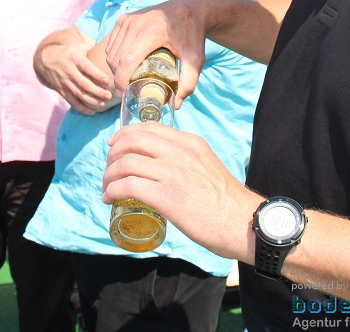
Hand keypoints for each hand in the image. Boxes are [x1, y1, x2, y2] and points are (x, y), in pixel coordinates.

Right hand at [34, 39, 113, 113]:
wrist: (44, 59)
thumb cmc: (67, 52)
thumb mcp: (77, 46)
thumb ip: (91, 48)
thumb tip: (109, 49)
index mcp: (74, 58)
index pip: (87, 67)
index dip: (97, 75)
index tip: (107, 81)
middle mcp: (69, 71)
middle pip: (84, 84)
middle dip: (98, 92)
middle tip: (109, 95)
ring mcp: (64, 81)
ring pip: (79, 94)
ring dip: (92, 101)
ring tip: (103, 104)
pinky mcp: (61, 90)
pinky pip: (71, 101)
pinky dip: (82, 108)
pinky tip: (92, 112)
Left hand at [101, 122, 259, 262]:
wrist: (242, 222)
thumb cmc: (226, 201)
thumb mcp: (206, 166)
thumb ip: (187, 162)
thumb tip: (164, 171)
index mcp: (190, 142)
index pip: (149, 128)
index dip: (125, 134)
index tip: (114, 146)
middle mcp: (180, 152)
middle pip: (132, 141)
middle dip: (113, 154)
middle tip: (108, 170)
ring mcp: (173, 173)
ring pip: (126, 162)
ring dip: (109, 175)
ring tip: (107, 187)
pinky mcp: (168, 196)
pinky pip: (129, 185)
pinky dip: (113, 190)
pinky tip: (110, 198)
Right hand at [104, 0, 206, 107]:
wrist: (191, 8)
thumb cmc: (193, 35)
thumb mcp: (195, 59)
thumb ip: (188, 83)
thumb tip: (176, 105)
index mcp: (151, 32)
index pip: (126, 61)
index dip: (121, 81)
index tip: (125, 94)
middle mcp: (136, 24)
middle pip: (116, 59)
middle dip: (118, 77)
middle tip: (129, 88)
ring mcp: (128, 19)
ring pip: (111, 52)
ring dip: (115, 68)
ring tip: (128, 77)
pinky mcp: (124, 18)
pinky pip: (111, 43)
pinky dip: (114, 56)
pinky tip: (126, 63)